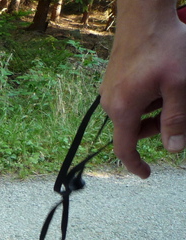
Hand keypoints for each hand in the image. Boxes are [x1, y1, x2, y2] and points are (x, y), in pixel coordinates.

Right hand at [99, 2, 185, 177]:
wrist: (144, 16)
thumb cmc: (163, 46)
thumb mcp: (179, 85)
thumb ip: (176, 119)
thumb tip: (174, 149)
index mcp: (123, 109)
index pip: (125, 148)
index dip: (135, 164)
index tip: (146, 174)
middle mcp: (110, 103)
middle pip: (133, 130)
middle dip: (155, 127)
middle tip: (177, 108)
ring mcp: (109, 90)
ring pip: (133, 113)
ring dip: (152, 110)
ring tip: (170, 87)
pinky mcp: (113, 80)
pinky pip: (129, 99)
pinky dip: (146, 98)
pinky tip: (159, 80)